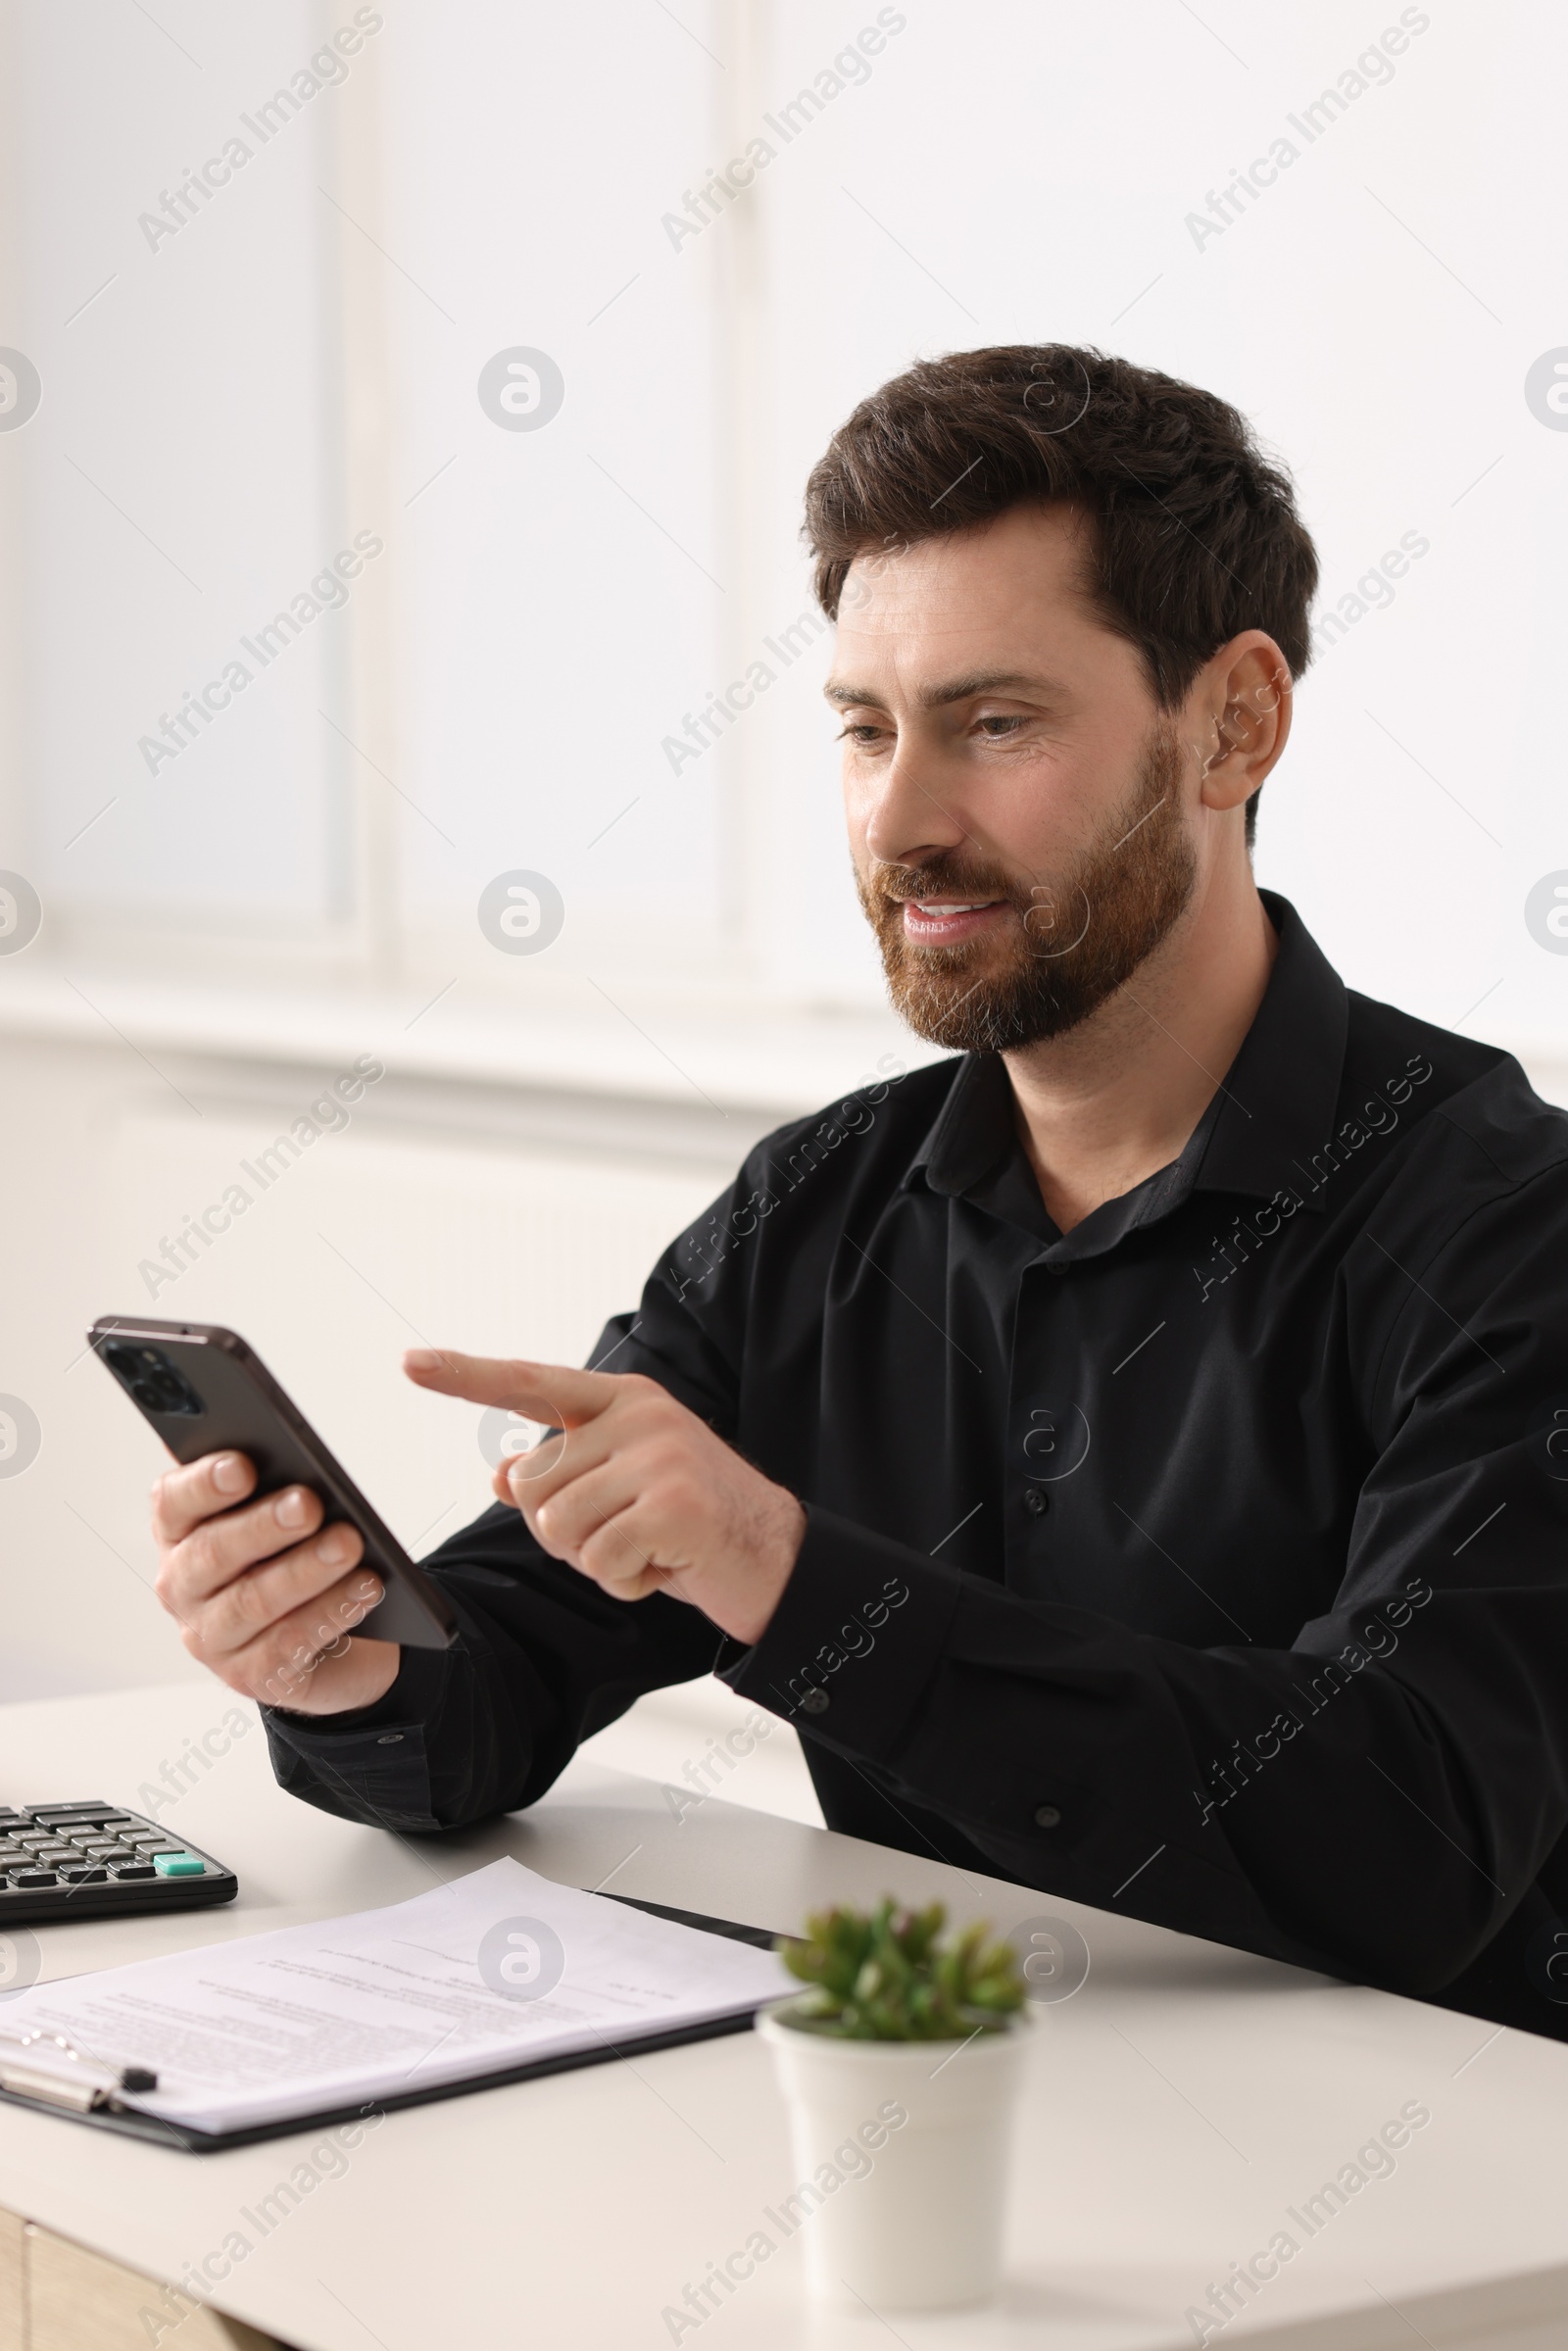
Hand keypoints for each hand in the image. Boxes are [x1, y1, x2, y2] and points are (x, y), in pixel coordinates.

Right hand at [151, 1453, 400, 1714]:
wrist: (325, 1642)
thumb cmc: (291, 1560)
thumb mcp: (278, 1520)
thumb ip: (271, 1485)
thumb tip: (286, 1451)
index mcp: (179, 1533)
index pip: (173, 1501)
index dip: (203, 1483)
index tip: (243, 1465)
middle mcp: (183, 1586)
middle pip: (213, 1552)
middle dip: (264, 1526)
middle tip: (309, 1504)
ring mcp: (211, 1637)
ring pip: (253, 1601)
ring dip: (305, 1570)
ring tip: (348, 1544)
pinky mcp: (249, 1675)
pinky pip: (288, 1644)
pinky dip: (328, 1612)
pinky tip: (364, 1588)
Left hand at [403, 1350, 805, 1645]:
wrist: (778, 1559)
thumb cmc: (691, 1524)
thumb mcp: (621, 1492)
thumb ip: (564, 1477)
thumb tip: (501, 1476)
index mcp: (623, 1400)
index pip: (529, 1383)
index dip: (465, 1375)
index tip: (409, 1362)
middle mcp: (640, 1415)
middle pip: (534, 1485)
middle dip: (565, 1532)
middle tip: (624, 1536)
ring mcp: (660, 1455)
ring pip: (560, 1527)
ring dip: (596, 1560)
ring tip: (649, 1548)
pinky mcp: (674, 1504)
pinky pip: (600, 1560)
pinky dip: (625, 1582)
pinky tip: (666, 1567)